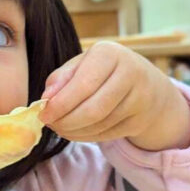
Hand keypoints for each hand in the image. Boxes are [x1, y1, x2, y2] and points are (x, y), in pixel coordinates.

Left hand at [40, 41, 189, 150]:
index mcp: (110, 54)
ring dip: (73, 131)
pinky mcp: (141, 120)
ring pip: (100, 125)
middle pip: (93, 109)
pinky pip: (107, 134)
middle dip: (66, 122)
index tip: (43, 114)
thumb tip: (46, 98)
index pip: (83, 85)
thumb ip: (61, 78)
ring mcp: (140, 99)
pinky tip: (75, 131)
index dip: (60, 104)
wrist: (146, 84)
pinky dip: (86, 136)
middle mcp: (130, 73)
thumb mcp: (82, 65)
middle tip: (50, 125)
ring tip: (60, 127)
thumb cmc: (104, 71)